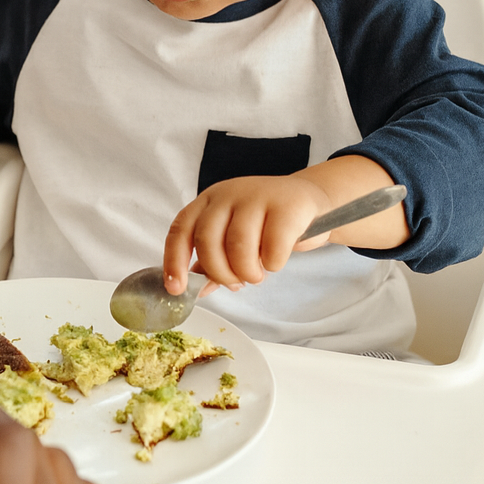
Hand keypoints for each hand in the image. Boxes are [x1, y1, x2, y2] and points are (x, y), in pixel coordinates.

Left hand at [164, 174, 329, 294]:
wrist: (310, 200)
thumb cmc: (267, 223)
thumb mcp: (234, 237)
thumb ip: (213, 261)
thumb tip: (194, 289)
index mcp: (208, 201)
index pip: (180, 230)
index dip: (174, 261)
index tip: (176, 288)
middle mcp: (228, 194)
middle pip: (207, 240)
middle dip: (219, 272)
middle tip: (235, 284)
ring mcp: (257, 196)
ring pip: (238, 245)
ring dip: (246, 272)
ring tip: (256, 275)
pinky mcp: (287, 207)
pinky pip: (272, 248)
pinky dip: (272, 264)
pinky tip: (275, 261)